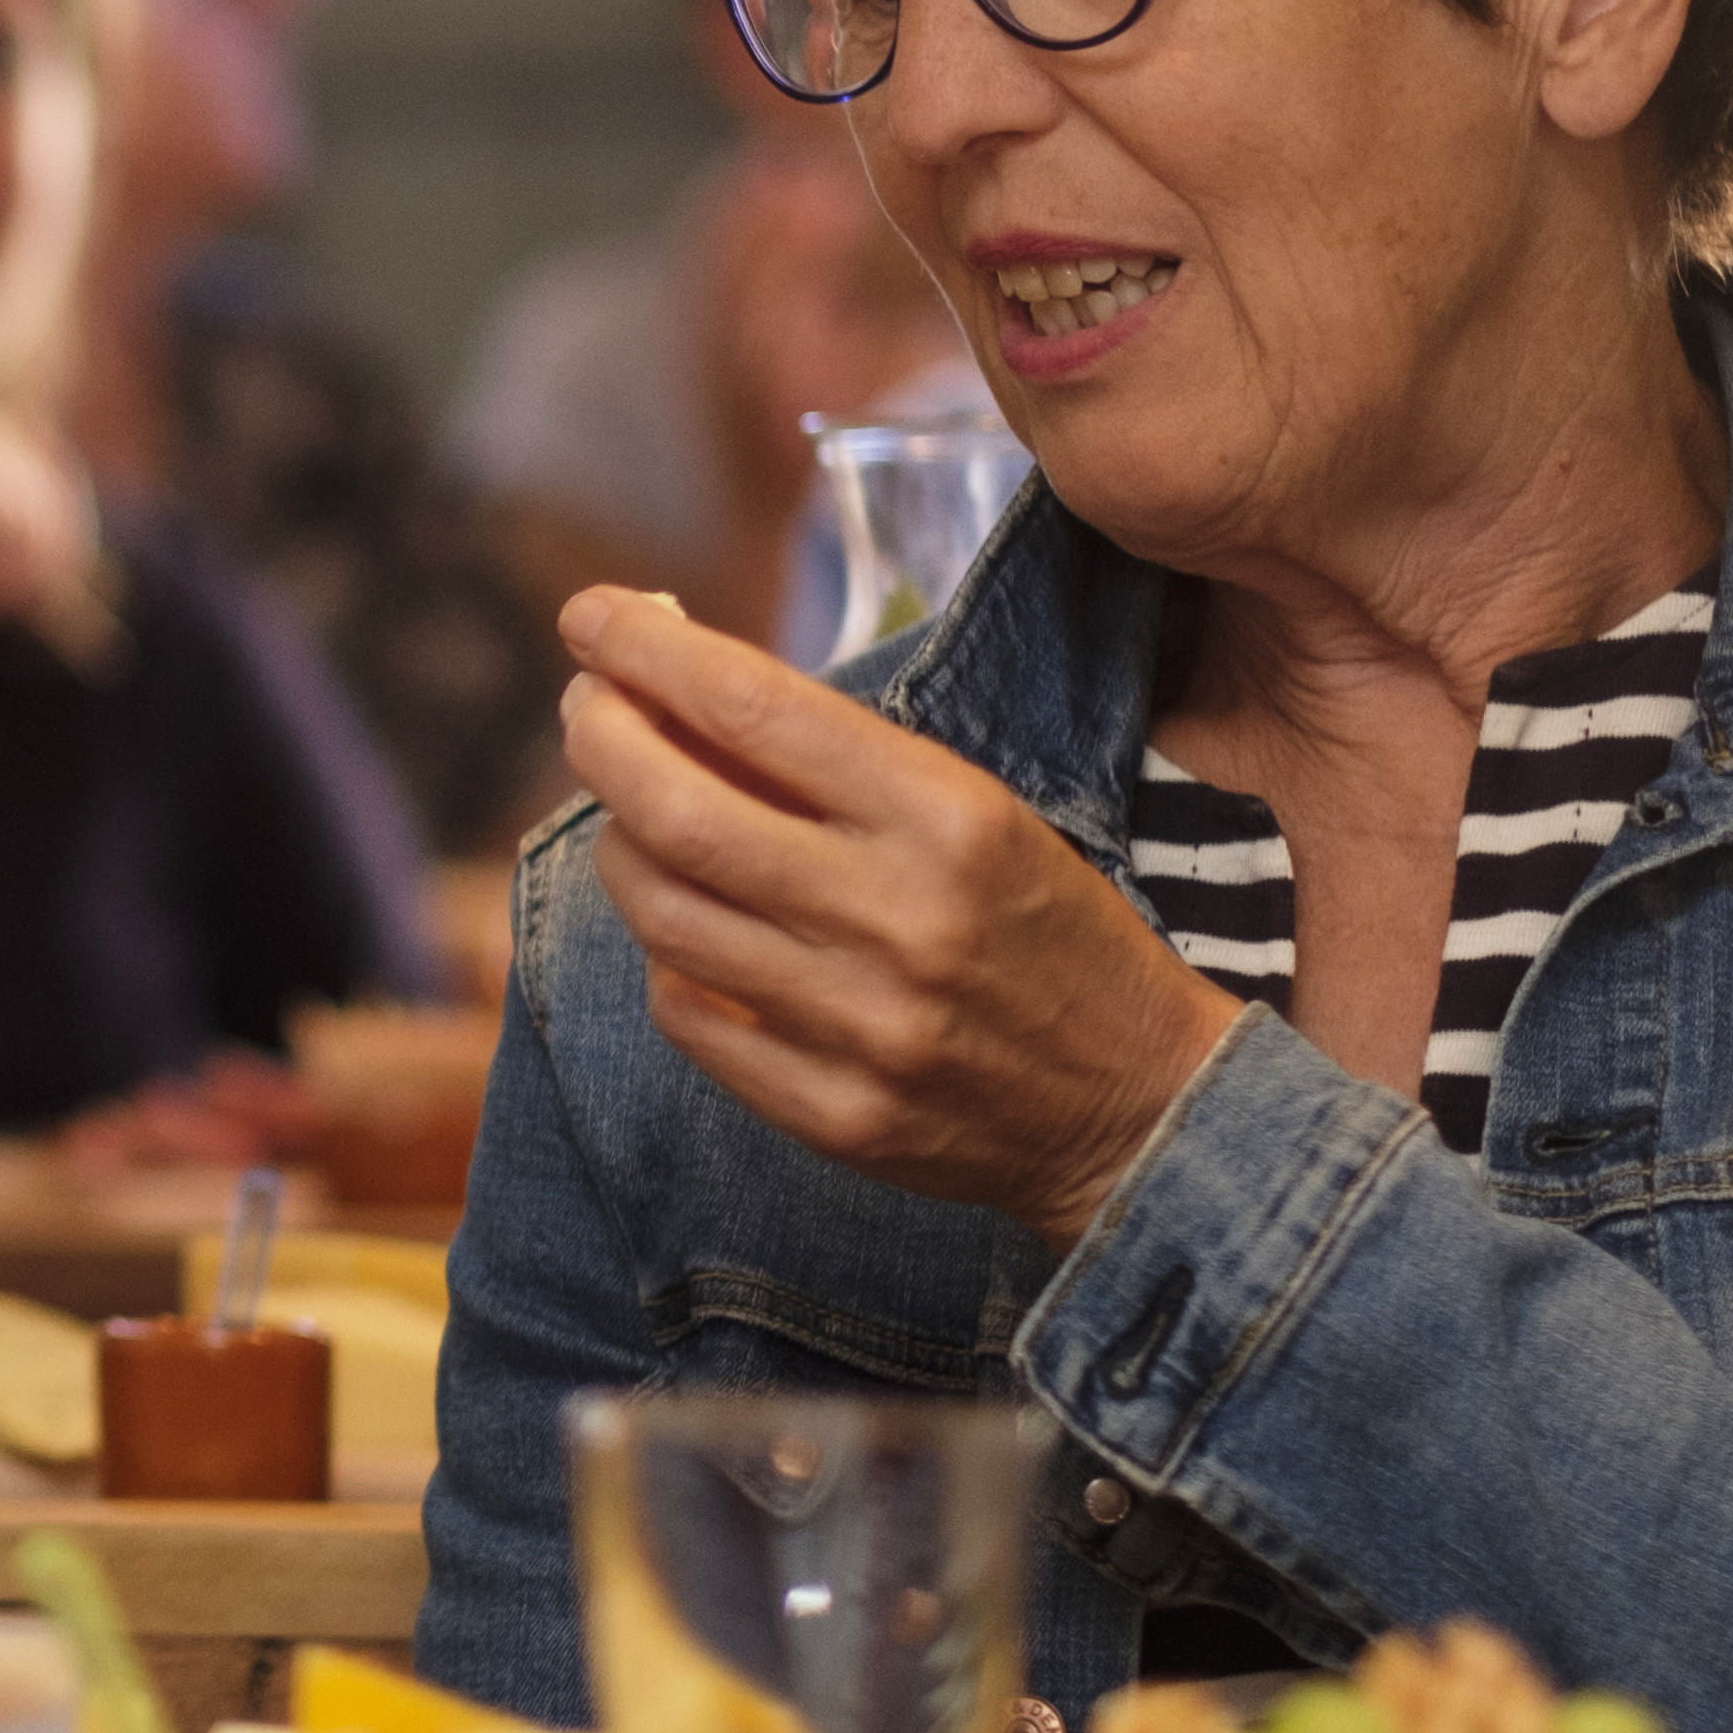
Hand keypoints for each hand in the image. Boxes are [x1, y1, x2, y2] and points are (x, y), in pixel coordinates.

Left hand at [557, 586, 1232, 1244]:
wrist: (1149, 1107)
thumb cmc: (1052, 932)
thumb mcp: (983, 815)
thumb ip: (841, 765)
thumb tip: (677, 689)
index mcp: (950, 817)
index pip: (754, 709)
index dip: (648, 650)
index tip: (593, 617)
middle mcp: (899, 916)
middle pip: (677, 811)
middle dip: (601, 738)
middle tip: (584, 705)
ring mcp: (862, 1025)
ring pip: (664, 915)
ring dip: (619, 845)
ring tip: (628, 811)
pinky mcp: (836, 1114)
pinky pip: (690, 1018)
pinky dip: (665, 959)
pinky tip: (682, 927)